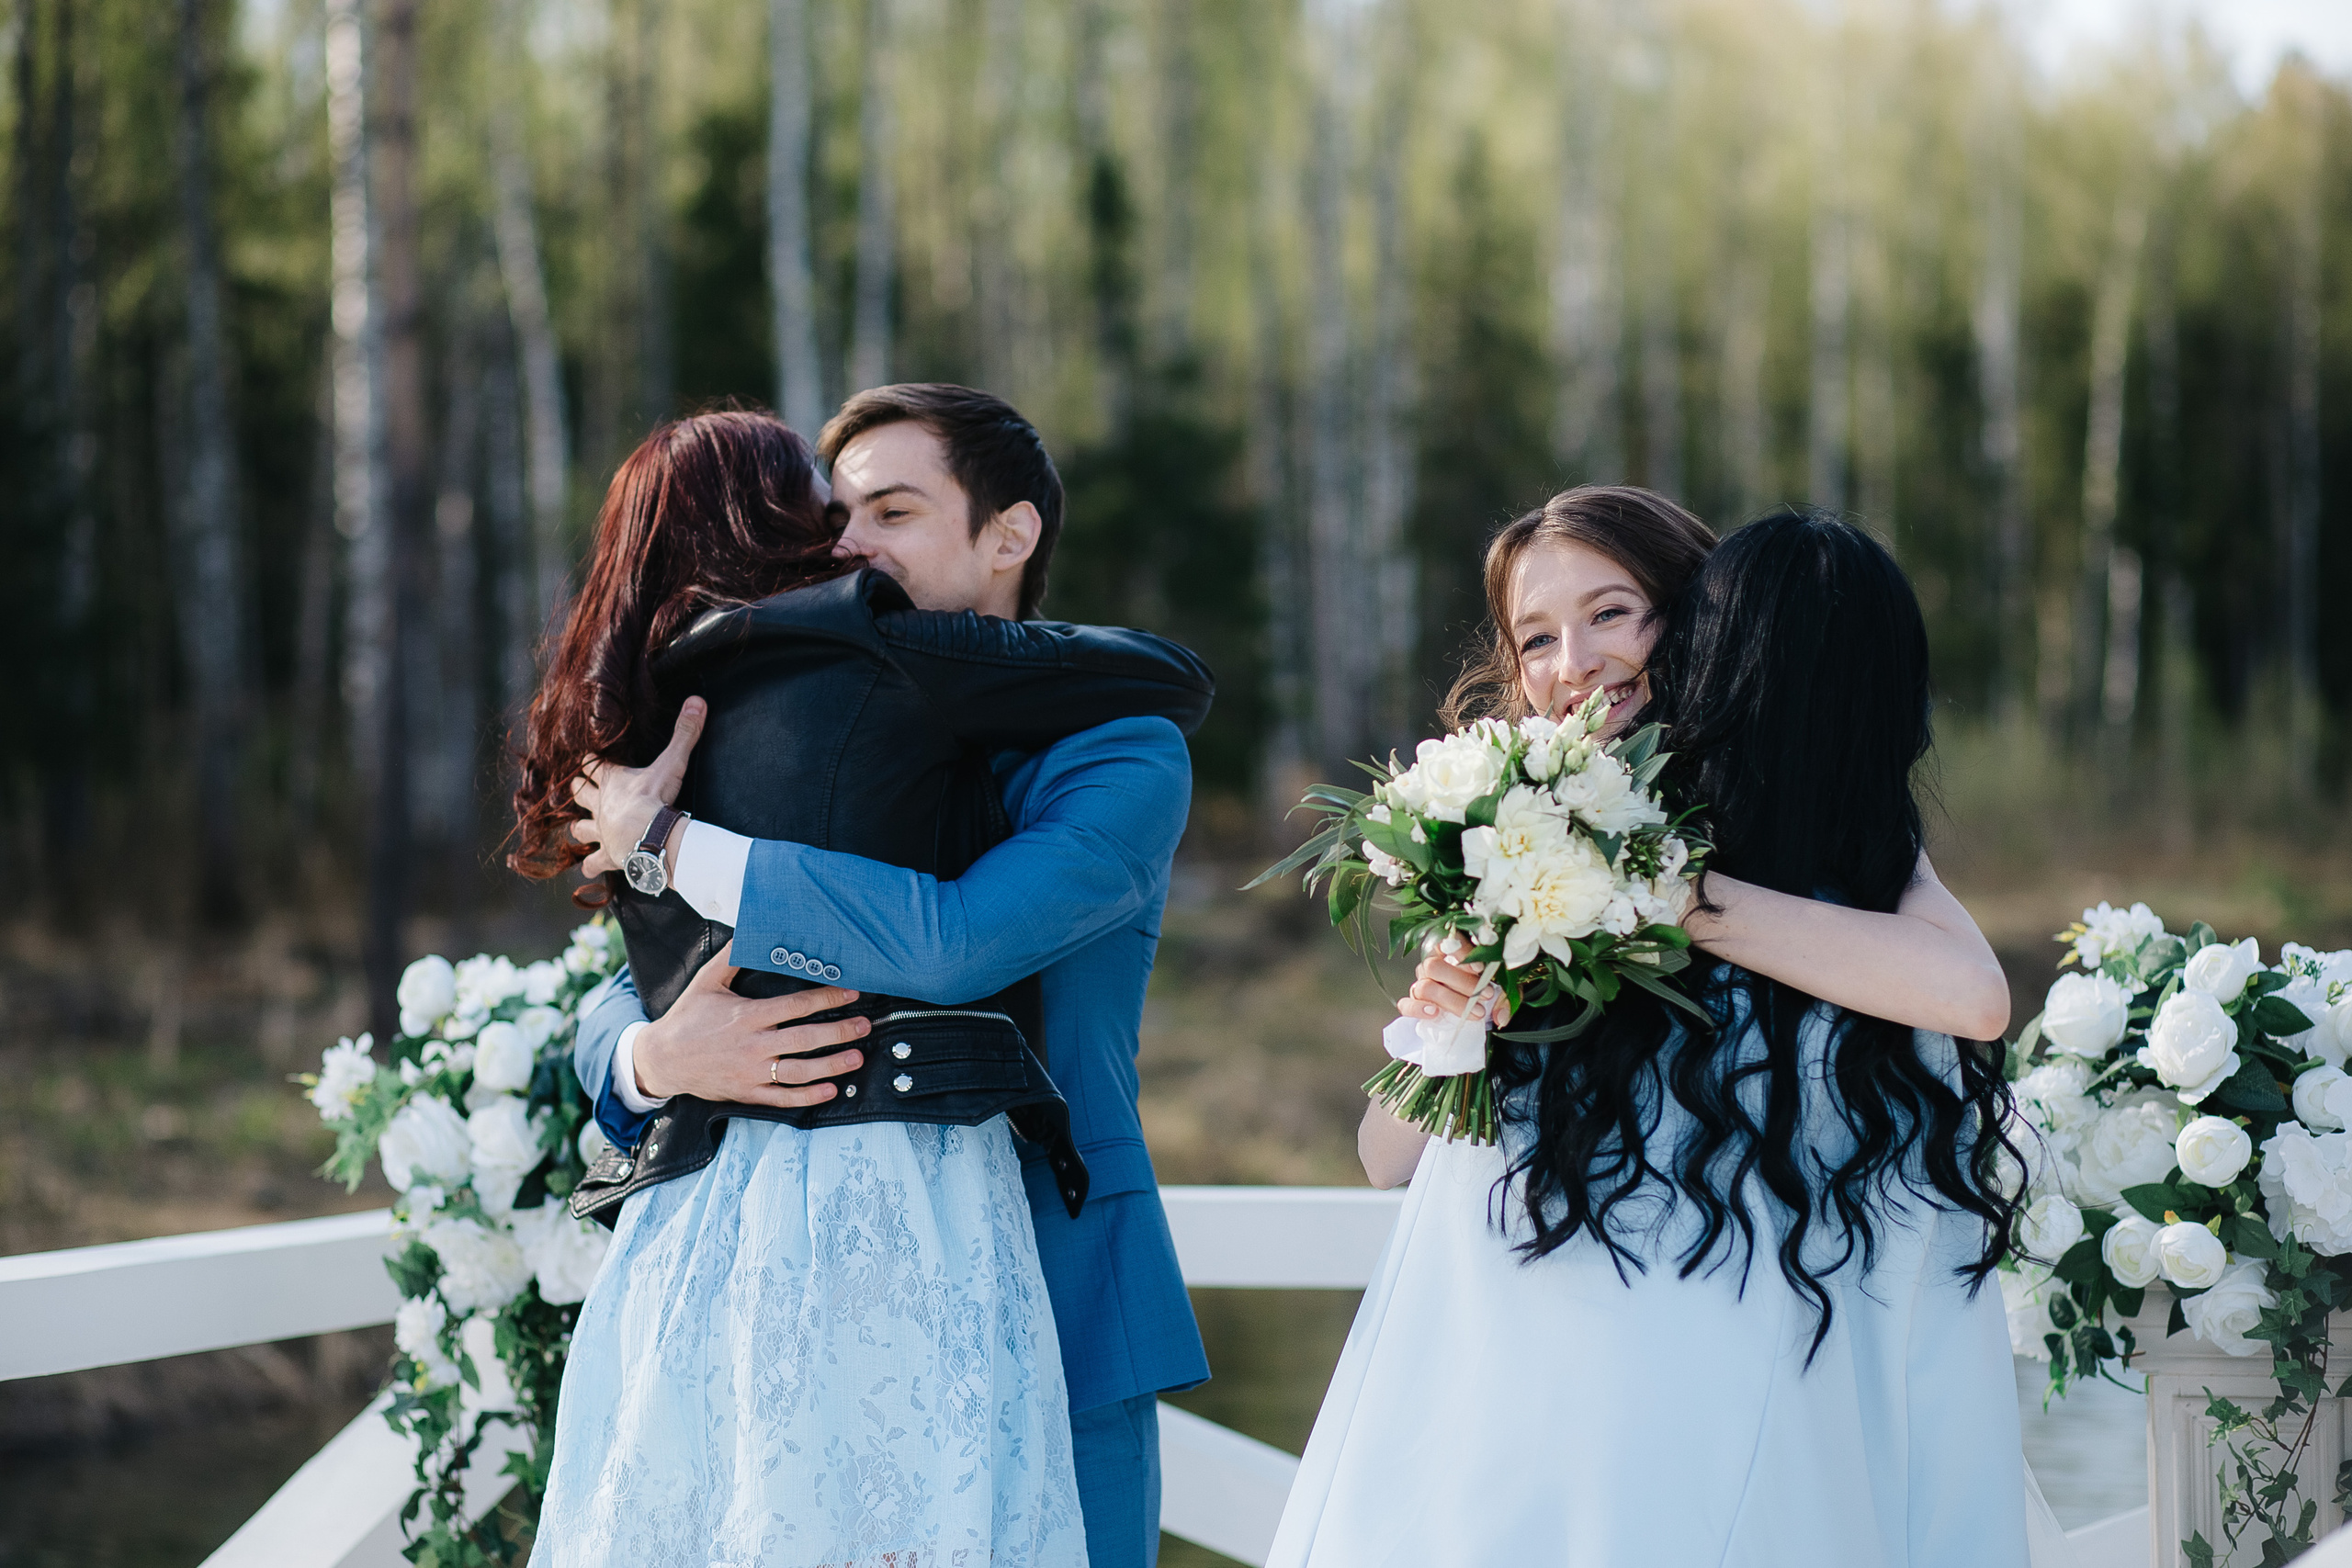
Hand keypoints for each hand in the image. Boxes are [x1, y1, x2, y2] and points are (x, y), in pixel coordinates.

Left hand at [572, 697, 706, 878]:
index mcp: (612, 780)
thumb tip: (697, 701)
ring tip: (581, 828)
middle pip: (580, 793)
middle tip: (579, 788)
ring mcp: (601, 831)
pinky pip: (592, 863)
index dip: (591, 761)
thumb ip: (684, 733)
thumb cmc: (656, 798)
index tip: (589, 758)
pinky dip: (591, 865)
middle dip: (578, 790)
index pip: (594, 764)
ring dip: (581, 827)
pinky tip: (591, 866)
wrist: (648, 836)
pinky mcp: (606, 855)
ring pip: (581, 828)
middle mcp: (600, 805)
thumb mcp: (671, 763)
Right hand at [633, 941, 869, 1105]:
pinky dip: (808, 1097)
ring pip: (799, 1072)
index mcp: (747, 1016)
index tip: (852, 993)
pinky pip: (782, 1099)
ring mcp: (751, 1072)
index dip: (827, 999)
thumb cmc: (687, 1017)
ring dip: (832, 1066)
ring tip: (857, 1057)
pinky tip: (831, 1090)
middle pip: (805, 1039)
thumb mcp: (706, 982)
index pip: (796, 1006)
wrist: (662, 1059)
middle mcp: (753, 1046)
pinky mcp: (747, 1093)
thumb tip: (750, 930)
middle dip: (839, 1032)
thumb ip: (731, 957)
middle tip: (865, 1026)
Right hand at [1396, 940, 1509, 1027]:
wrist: (1467, 1010)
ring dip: (1451, 1000)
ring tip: (1475, 1012)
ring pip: (1425, 987)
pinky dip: (1418, 1009)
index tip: (1481, 968)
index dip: (1462, 952)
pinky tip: (1434, 1013)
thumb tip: (1501, 1016)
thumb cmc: (1481, 991)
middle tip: (1484, 995)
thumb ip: (1502, 998)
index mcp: (1449, 952)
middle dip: (1461, 982)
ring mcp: (1419, 984)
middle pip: (1434, 966)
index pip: (1447, 942)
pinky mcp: (1412, 1004)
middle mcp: (1430, 966)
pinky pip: (1406, 1005)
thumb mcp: (1498, 990)